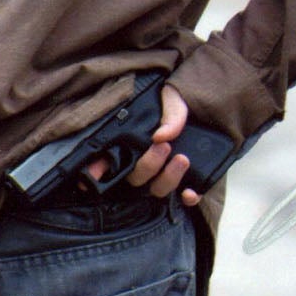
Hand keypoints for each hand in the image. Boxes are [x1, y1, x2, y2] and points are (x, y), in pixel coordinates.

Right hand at [82, 84, 203, 206]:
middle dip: (148, 165)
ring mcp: (164, 174)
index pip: (108, 162)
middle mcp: (145, 164)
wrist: (206, 107)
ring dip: (168, 179)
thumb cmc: (178, 103)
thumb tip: (161, 136)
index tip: (88, 178)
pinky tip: (189, 192)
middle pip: (137, 178)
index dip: (96, 173)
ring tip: (182, 159)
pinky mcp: (187, 180)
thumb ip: (168, 114)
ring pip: (158, 189)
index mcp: (133, 145)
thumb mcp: (172, 99)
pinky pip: (184, 197)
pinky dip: (187, 197)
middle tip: (164, 147)